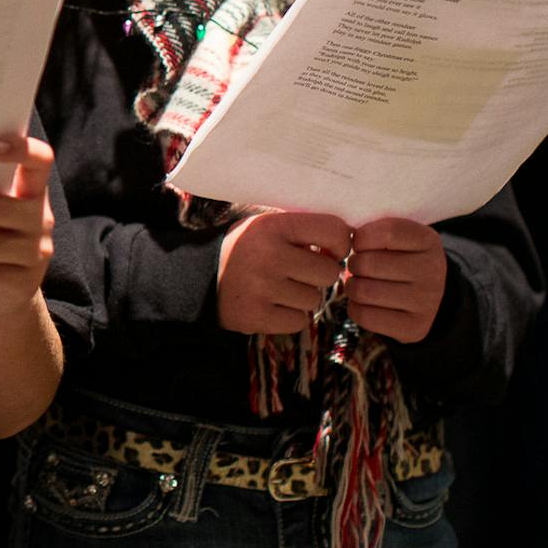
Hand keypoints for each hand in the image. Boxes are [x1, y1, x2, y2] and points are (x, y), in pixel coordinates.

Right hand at [216, 211, 352, 334]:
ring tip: (278, 289)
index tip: (327, 251)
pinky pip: (300, 321)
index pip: (334, 231)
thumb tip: (350, 240)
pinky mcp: (256, 316)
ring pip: (315, 299)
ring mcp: (261, 288)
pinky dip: (290, 317)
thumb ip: (302, 228)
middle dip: (318, 275)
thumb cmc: (244, 250)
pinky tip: (271, 305)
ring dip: (302, 297)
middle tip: (297, 273)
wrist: (196, 279)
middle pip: (330, 273)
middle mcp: (268, 255)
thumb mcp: (265, 226)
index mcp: (272, 226)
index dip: (340, 245)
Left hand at [344, 216, 448, 341]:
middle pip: (368, 264)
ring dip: (352, 287)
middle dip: (354, 264)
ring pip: (363, 291)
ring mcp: (426, 301)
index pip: (386, 233)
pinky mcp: (414, 327)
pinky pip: (365, 316)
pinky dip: (356, 308)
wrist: (429, 297)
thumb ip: (374, 229)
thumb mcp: (397, 237)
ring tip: (361, 283)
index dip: (361, 238)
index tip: (360, 243)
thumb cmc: (400, 258)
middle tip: (359, 267)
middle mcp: (432, 270)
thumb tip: (340, 236)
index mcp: (428, 240)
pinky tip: (366, 303)